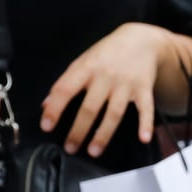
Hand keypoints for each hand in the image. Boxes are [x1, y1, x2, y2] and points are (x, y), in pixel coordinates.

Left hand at [42, 22, 172, 155]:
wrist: (141, 39)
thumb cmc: (108, 53)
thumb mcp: (83, 60)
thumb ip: (66, 82)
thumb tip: (46, 105)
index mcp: (86, 68)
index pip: (65, 89)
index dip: (55, 108)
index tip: (46, 126)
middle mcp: (105, 76)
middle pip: (90, 107)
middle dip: (79, 130)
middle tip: (70, 148)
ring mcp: (126, 83)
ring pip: (114, 113)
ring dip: (103, 134)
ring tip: (93, 151)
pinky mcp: (144, 88)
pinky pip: (145, 108)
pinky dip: (146, 123)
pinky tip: (144, 137)